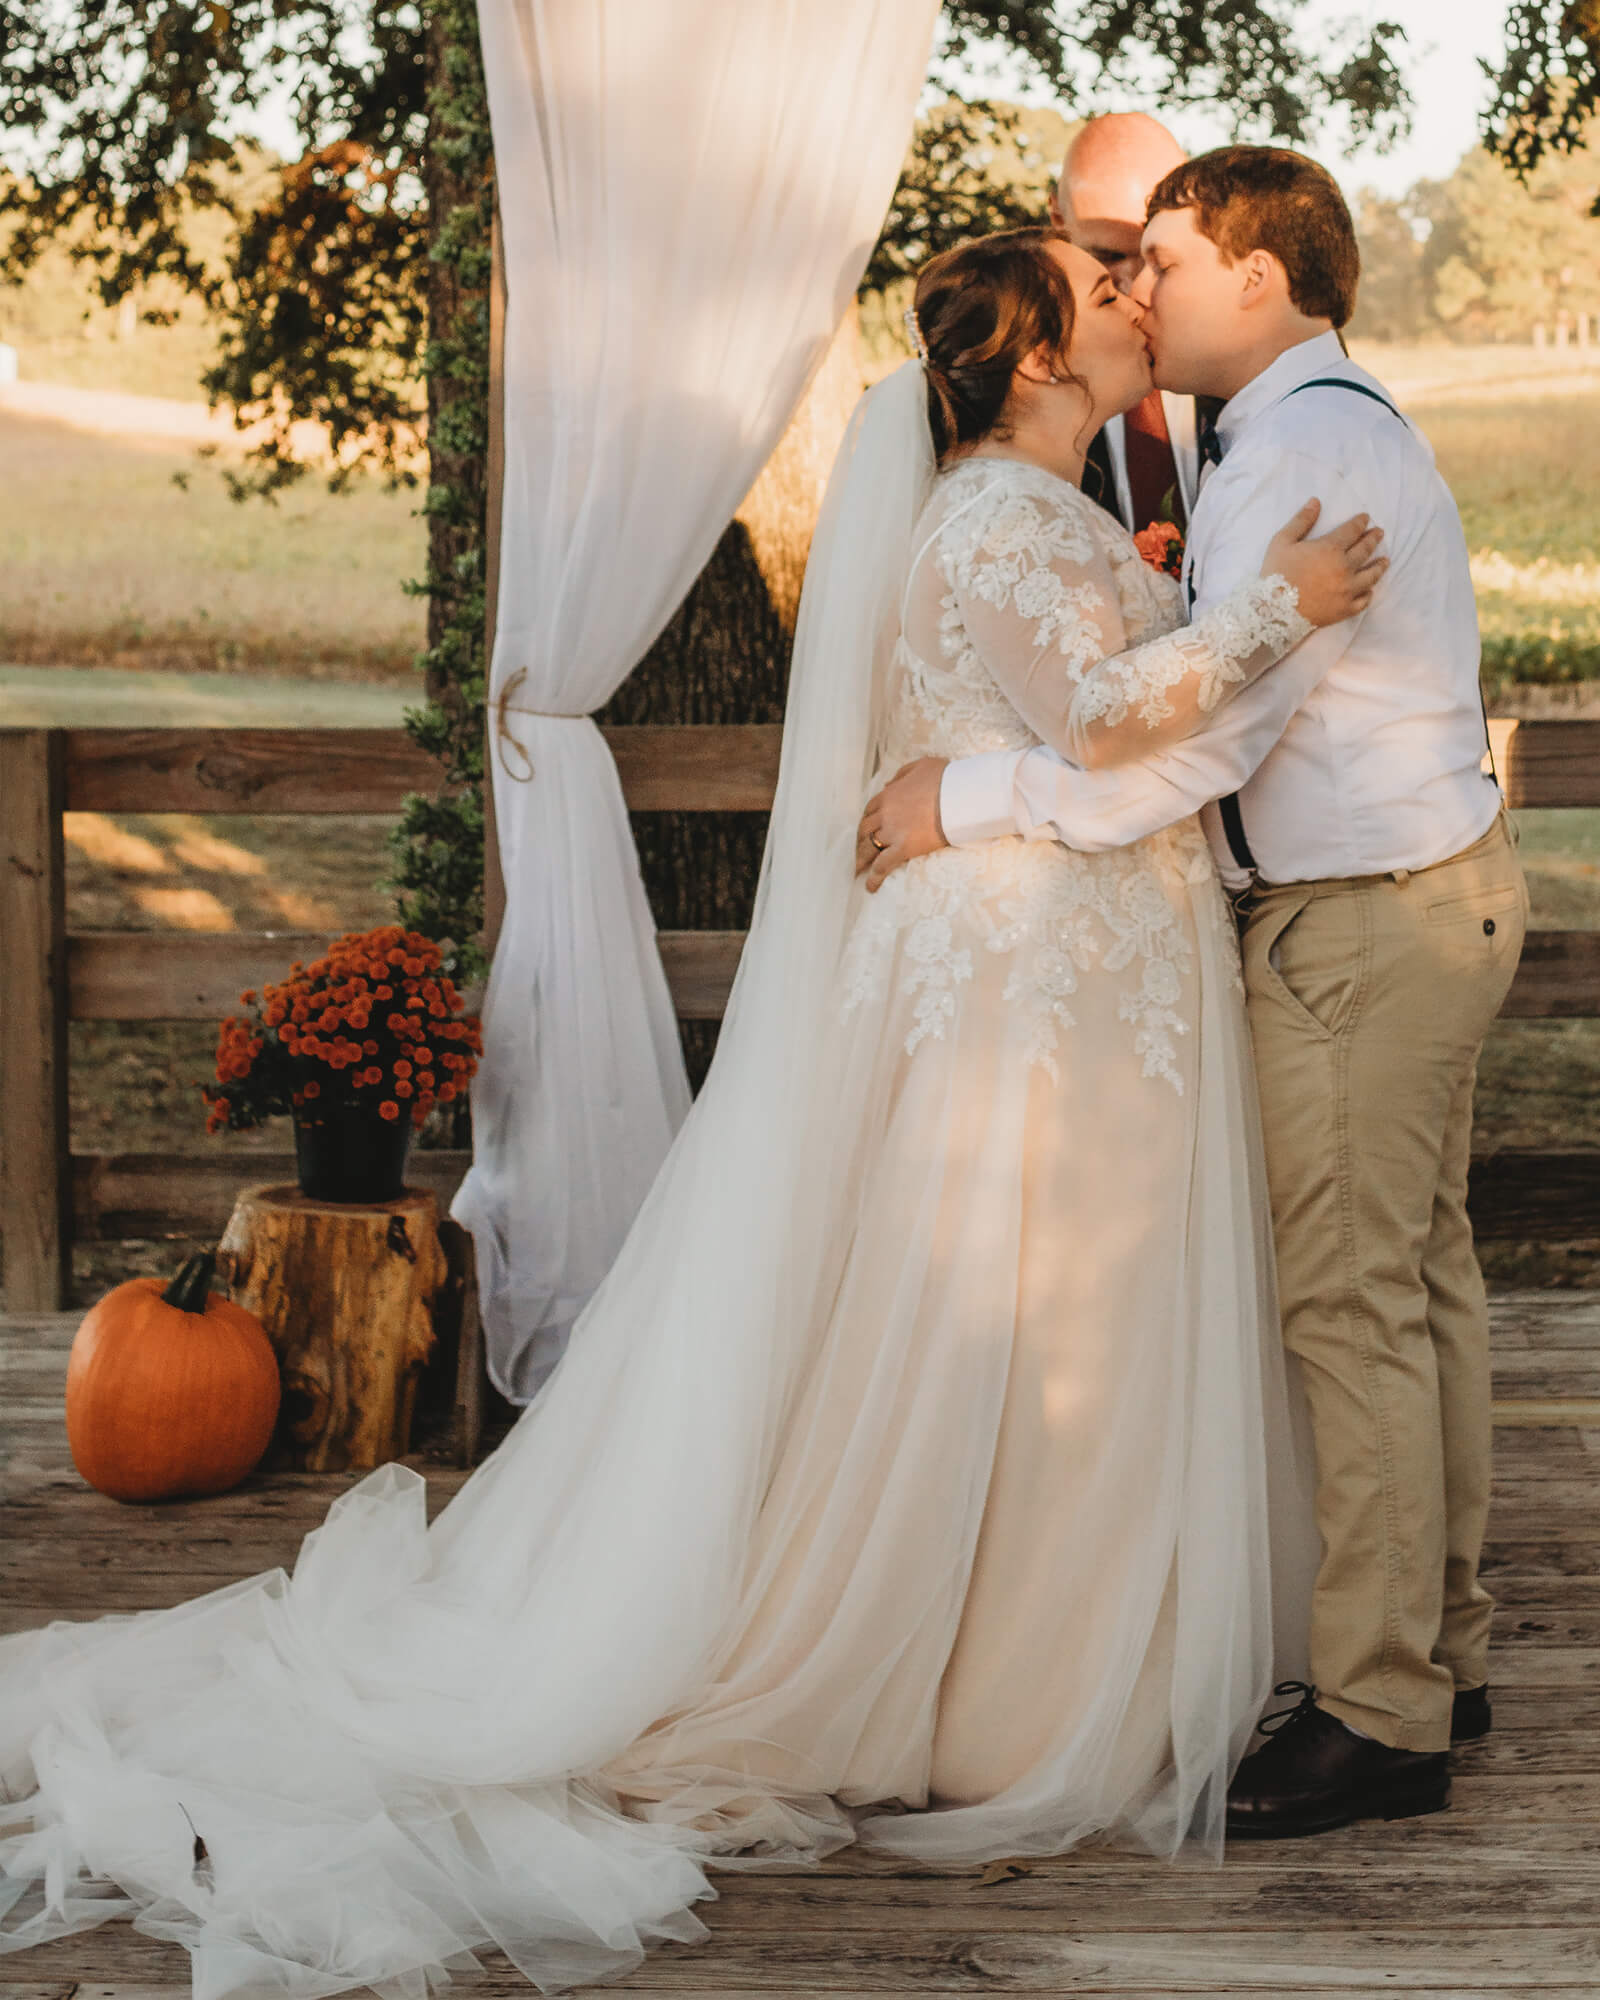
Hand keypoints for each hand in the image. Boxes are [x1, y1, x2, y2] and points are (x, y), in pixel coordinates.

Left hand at [855, 757, 949, 890]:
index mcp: (888, 795)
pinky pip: (883, 865)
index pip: (870, 810)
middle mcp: (885, 814)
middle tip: (858, 852)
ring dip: (862, 860)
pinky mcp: (903, 848)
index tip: (867, 829)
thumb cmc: (945, 779)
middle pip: (865, 830)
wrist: (958, 795)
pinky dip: (875, 877)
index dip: (867, 821)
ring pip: (869, 848)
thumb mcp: (921, 765)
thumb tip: (889, 785)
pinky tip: (870, 887)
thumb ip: (902, 775)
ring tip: (858, 871)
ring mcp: (892, 831)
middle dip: (860, 841)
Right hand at [1262, 497, 1387, 628]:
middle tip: (1379, 533)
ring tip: (1385, 560)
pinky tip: (1370, 590)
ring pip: (1371, 575)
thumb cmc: (1276, 574)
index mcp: (1330, 548)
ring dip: (1379, 566)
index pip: (1352, 530)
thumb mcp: (1282, 542)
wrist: (1274, 611)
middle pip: (1365, 550)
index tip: (1366, 518)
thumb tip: (1316, 501)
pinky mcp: (1344, 609)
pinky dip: (1368, 594)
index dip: (1360, 522)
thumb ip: (1301, 521)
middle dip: (1373, 539)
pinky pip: (1363, 601)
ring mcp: (1347, 590)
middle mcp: (1345, 567)